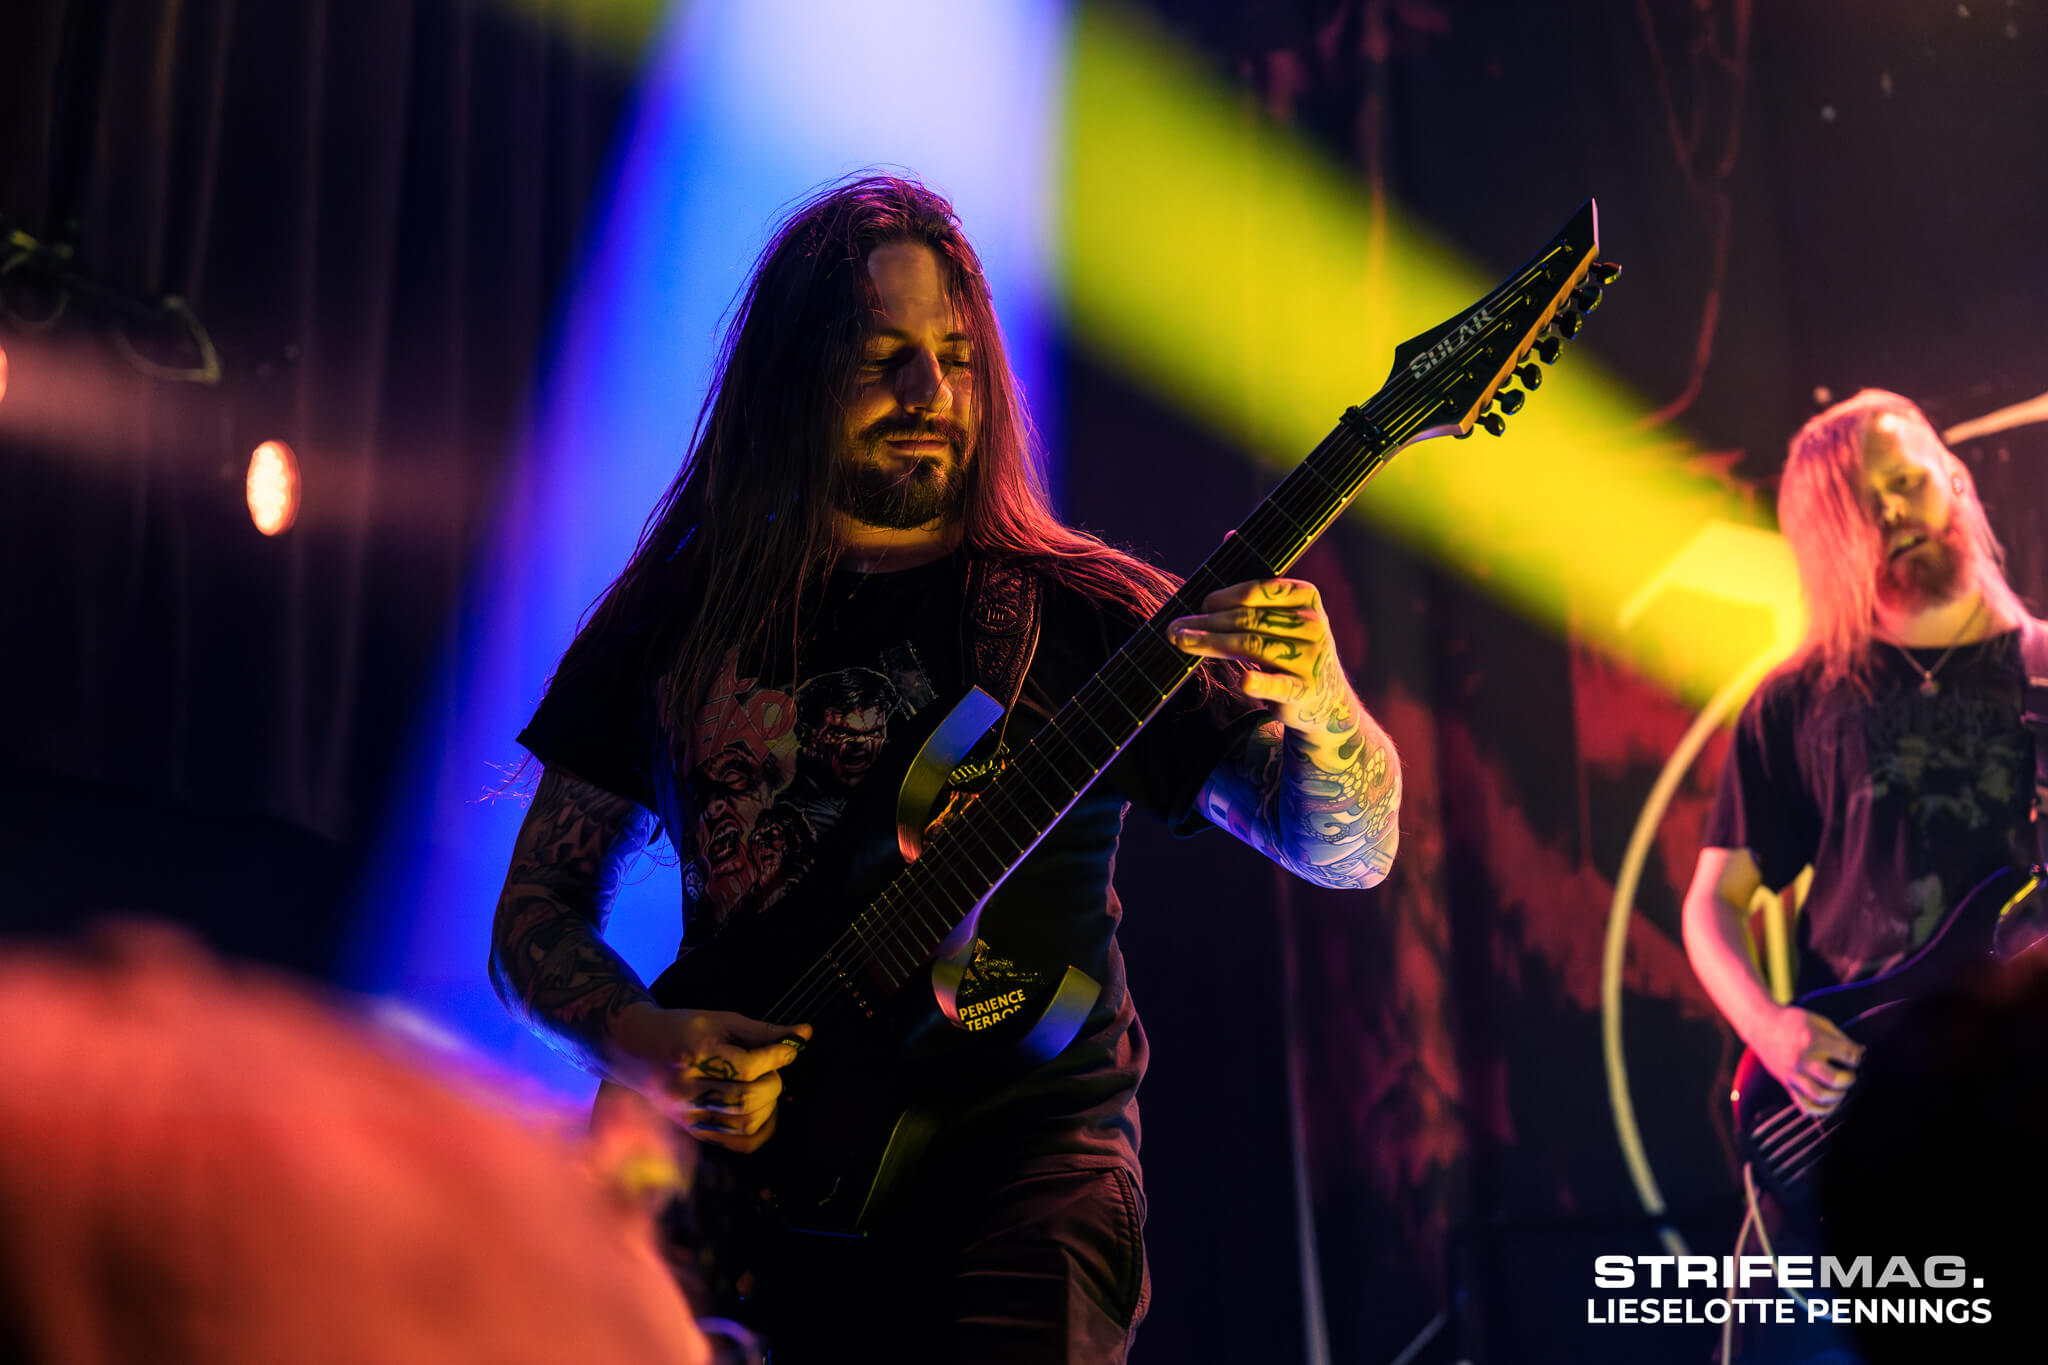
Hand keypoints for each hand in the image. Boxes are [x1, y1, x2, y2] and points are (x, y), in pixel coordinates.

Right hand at [610, 1003, 811, 1152]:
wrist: (634, 1048)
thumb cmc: (681, 1028)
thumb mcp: (720, 1021)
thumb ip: (763, 1031)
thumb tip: (804, 1035)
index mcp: (693, 1054)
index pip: (746, 1066)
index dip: (777, 1057)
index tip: (792, 1048)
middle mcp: (686, 1089)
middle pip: (746, 1098)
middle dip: (773, 1083)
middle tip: (772, 1069)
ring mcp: (686, 1114)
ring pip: (743, 1124)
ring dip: (768, 1106)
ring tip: (765, 1086)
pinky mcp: (691, 1130)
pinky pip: (735, 1143)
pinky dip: (759, 1130)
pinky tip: (764, 1111)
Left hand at [1168, 579, 1356, 740]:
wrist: (1324, 699)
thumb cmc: (1290, 646)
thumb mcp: (1280, 612)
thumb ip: (1255, 582)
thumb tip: (1230, 535)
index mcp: (1306, 597)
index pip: (1260, 589)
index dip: (1226, 595)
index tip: (1201, 604)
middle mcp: (1313, 625)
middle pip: (1250, 618)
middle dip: (1208, 622)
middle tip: (1176, 628)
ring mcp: (1311, 659)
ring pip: (1253, 646)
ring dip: (1210, 644)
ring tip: (1182, 642)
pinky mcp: (1304, 691)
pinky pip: (1277, 685)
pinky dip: (1259, 683)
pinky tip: (1241, 683)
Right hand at [1752, 1006, 1862, 1115]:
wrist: (1761, 1024)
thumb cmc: (1792, 1021)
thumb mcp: (1818, 1021)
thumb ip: (1840, 1037)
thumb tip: (1860, 1053)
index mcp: (1812, 1040)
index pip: (1847, 1055)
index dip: (1857, 1056)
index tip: (1855, 1055)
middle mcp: (1802, 1059)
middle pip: (1834, 1079)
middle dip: (1849, 1078)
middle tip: (1850, 1073)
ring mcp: (1792, 1073)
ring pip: (1819, 1095)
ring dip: (1837, 1095)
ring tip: (1841, 1088)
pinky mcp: (1787, 1083)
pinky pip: (1805, 1104)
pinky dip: (1821, 1110)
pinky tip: (1830, 1103)